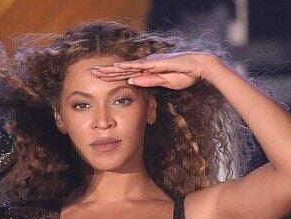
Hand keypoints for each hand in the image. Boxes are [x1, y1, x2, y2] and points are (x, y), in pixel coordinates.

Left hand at [90, 52, 216, 89]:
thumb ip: (150, 82)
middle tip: (90, 72)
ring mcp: (152, 63)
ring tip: (99, 71)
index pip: (125, 74)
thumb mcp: (165, 83)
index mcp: (147, 70)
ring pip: (128, 66)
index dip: (111, 76)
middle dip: (106, 71)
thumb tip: (133, 83)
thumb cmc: (185, 74)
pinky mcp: (159, 63)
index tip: (97, 78)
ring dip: (113, 69)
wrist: (200, 66)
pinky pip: (142, 66)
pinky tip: (119, 69)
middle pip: (122, 69)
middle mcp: (146, 64)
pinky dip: (130, 68)